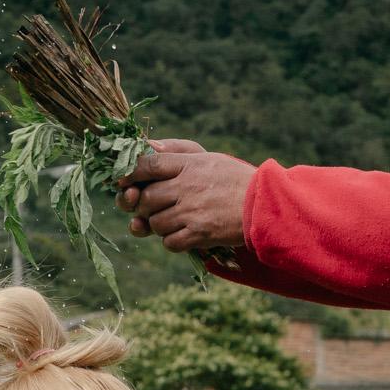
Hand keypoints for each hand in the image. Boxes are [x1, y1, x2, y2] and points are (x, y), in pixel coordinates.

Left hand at [113, 139, 255, 254]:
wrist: (265, 206)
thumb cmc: (236, 180)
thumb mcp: (209, 158)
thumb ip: (177, 152)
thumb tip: (147, 147)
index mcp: (189, 165)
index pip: (147, 164)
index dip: (129, 173)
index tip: (124, 181)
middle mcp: (187, 187)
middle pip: (145, 198)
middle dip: (144, 206)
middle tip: (155, 206)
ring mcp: (192, 212)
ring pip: (155, 223)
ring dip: (159, 225)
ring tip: (176, 220)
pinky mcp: (200, 234)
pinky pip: (169, 242)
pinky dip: (172, 241)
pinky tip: (184, 234)